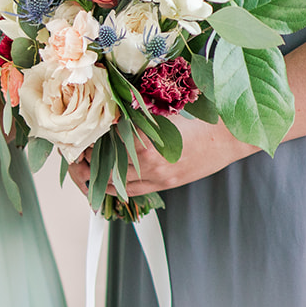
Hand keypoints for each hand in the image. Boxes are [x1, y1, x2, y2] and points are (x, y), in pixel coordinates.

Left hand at [67, 118, 256, 196]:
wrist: (229, 138)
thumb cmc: (199, 121)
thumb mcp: (164, 114)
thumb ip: (137, 118)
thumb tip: (111, 114)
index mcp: (148, 146)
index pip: (107, 147)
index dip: (91, 142)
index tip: (81, 135)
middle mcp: (151, 167)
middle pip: (107, 168)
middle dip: (88, 161)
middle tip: (76, 152)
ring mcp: (158, 179)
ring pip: (117, 185)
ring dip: (98, 177)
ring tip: (86, 166)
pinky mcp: (165, 186)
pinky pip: (133, 192)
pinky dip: (115, 187)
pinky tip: (105, 180)